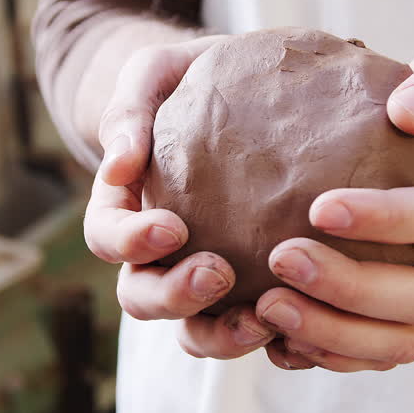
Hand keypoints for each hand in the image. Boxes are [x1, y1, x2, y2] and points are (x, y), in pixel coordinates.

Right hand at [84, 35, 278, 359]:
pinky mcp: (254, 287)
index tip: (172, 227)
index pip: (107, 237)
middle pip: (142, 297)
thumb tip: (118, 166)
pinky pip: (253, 328)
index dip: (131, 242)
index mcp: (124, 205)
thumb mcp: (154, 73)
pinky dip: (273, 339)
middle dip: (174, 296)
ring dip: (221, 334)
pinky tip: (306, 325)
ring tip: (264, 320)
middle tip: (217, 274)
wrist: (243, 85)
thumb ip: (128, 110)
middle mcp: (157, 253)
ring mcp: (203, 275)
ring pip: (194, 330)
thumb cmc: (191, 77)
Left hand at [257, 34, 413, 371]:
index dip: (392, 220)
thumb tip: (408, 111)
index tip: (319, 207)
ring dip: (333, 332)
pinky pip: (381, 356)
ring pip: (404, 342)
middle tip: (281, 259)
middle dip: (353, 288)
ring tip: (267, 306)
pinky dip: (330, 354)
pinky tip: (277, 338)